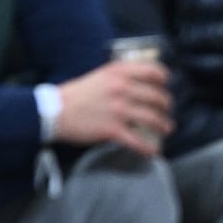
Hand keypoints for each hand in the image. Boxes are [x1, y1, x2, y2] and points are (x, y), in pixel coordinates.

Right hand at [53, 57, 174, 154]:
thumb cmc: (76, 94)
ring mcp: (119, 110)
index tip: (165, 84)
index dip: (163, 78)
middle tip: (166, 110)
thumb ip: (118, 77)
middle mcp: (121, 89)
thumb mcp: (98, 76)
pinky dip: (149, 148)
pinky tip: (154, 151)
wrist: (55, 111)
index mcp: (117, 73)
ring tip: (166, 129)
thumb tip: (138, 83)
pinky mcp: (113, 130)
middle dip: (166, 105)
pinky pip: (139, 141)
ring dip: (164, 125)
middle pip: (157, 97)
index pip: (152, 71)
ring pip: (153, 118)